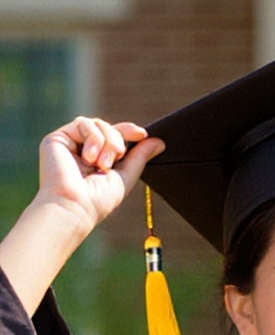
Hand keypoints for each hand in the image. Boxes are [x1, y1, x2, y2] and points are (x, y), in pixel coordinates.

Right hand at [1, 120, 163, 318]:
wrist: (73, 213)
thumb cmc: (95, 207)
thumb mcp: (124, 180)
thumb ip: (138, 159)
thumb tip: (158, 140)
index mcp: (98, 160)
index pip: (118, 137)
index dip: (131, 132)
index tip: (146, 135)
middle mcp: (83, 151)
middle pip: (110, 127)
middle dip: (120, 138)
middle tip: (116, 159)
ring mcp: (68, 144)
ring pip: (97, 123)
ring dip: (107, 141)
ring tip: (102, 163)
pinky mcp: (55, 139)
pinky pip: (82, 122)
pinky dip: (93, 137)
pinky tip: (92, 158)